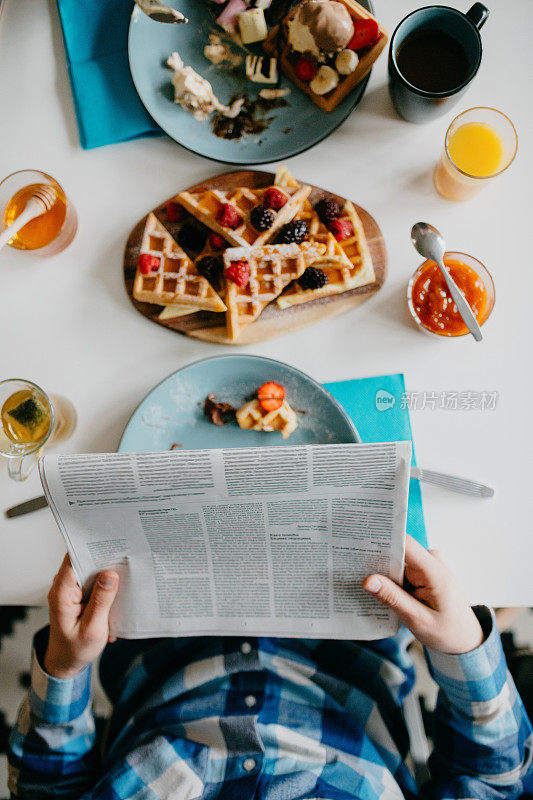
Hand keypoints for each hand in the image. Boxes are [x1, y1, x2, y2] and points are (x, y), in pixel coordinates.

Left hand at [44, 554, 118, 678]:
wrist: (67, 662)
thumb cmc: (75, 649)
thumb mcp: (92, 628)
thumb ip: (101, 601)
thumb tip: (109, 575)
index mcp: (61, 594)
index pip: (72, 561)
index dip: (89, 549)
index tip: (109, 544)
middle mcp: (63, 588)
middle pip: (82, 562)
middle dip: (102, 558)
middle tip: (124, 555)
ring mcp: (70, 591)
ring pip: (88, 570)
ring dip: (105, 571)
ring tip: (125, 569)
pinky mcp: (78, 594)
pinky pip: (92, 580)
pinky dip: (105, 582)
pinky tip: (118, 585)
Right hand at [363, 535, 483, 653]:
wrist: (466, 639)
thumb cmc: (447, 632)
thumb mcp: (418, 620)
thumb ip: (393, 599)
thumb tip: (367, 580)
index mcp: (434, 570)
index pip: (405, 544)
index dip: (382, 540)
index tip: (358, 542)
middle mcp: (431, 561)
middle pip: (397, 552)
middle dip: (376, 561)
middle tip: (351, 569)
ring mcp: (427, 566)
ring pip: (396, 562)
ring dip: (382, 574)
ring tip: (362, 584)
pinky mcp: (423, 572)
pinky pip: (401, 570)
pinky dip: (390, 581)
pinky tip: (378, 591)